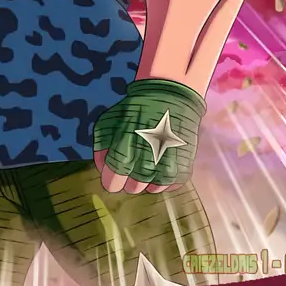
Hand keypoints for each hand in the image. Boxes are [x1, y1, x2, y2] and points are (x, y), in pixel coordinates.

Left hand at [93, 77, 204, 193]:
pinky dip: (165, 178)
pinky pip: (170, 185)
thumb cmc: (137, 107)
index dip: (111, 180)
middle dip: (130, 178)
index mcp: (125, 153)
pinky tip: (162, 162)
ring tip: (149, 161)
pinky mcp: (183, 168)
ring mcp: (167, 168)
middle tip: (134, 162)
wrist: (172, 96)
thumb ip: (102, 147)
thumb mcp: (110, 121)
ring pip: (152, 188)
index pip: (113, 183)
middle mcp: (146, 164)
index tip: (114, 173)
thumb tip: (103, 169)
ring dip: (148, 178)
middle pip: (133, 188)